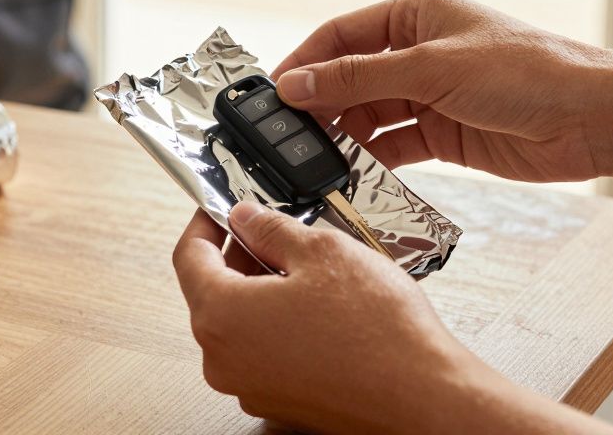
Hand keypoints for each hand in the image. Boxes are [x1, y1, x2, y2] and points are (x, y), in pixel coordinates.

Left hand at [173, 203, 612, 433]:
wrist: (423, 397)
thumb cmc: (378, 334)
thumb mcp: (323, 251)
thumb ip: (272, 228)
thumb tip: (248, 217)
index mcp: (220, 316)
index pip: (188, 256)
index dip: (204, 222)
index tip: (220, 209)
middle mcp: (223, 359)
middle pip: (212, 292)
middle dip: (241, 256)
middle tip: (277, 233)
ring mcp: (249, 387)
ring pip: (241, 324)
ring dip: (264, 291)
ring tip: (311, 272)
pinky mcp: (279, 403)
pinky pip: (265, 352)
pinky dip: (281, 326)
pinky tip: (321, 311)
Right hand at [272, 0, 612, 182]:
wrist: (589, 118)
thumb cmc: (524, 71)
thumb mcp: (429, 67)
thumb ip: (357, 78)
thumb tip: (296, 83)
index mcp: (415, 13)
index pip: (341, 35)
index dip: (304, 62)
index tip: (271, 93)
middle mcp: (419, 51)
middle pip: (350, 77)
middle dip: (319, 104)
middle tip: (284, 134)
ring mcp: (430, 94)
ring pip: (368, 113)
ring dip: (342, 134)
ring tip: (311, 157)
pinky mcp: (443, 133)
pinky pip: (392, 144)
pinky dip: (370, 157)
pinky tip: (348, 170)